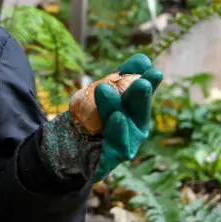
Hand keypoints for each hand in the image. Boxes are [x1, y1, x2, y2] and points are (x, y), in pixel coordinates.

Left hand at [91, 53, 163, 181]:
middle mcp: (135, 130)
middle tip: (142, 82)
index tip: (151, 70)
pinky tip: (116, 119)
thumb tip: (143, 59)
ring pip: (126, 132)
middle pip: (138, 113)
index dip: (148, 83)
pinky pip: (114, 151)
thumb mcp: (101, 92)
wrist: (70, 144)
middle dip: (140, 98)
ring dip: (120, 114)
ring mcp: (123, 147)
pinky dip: (117, 136)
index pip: (142, 95)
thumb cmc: (91, 116)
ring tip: (112, 98)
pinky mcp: (107, 163)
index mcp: (135, 112)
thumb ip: (119, 78)